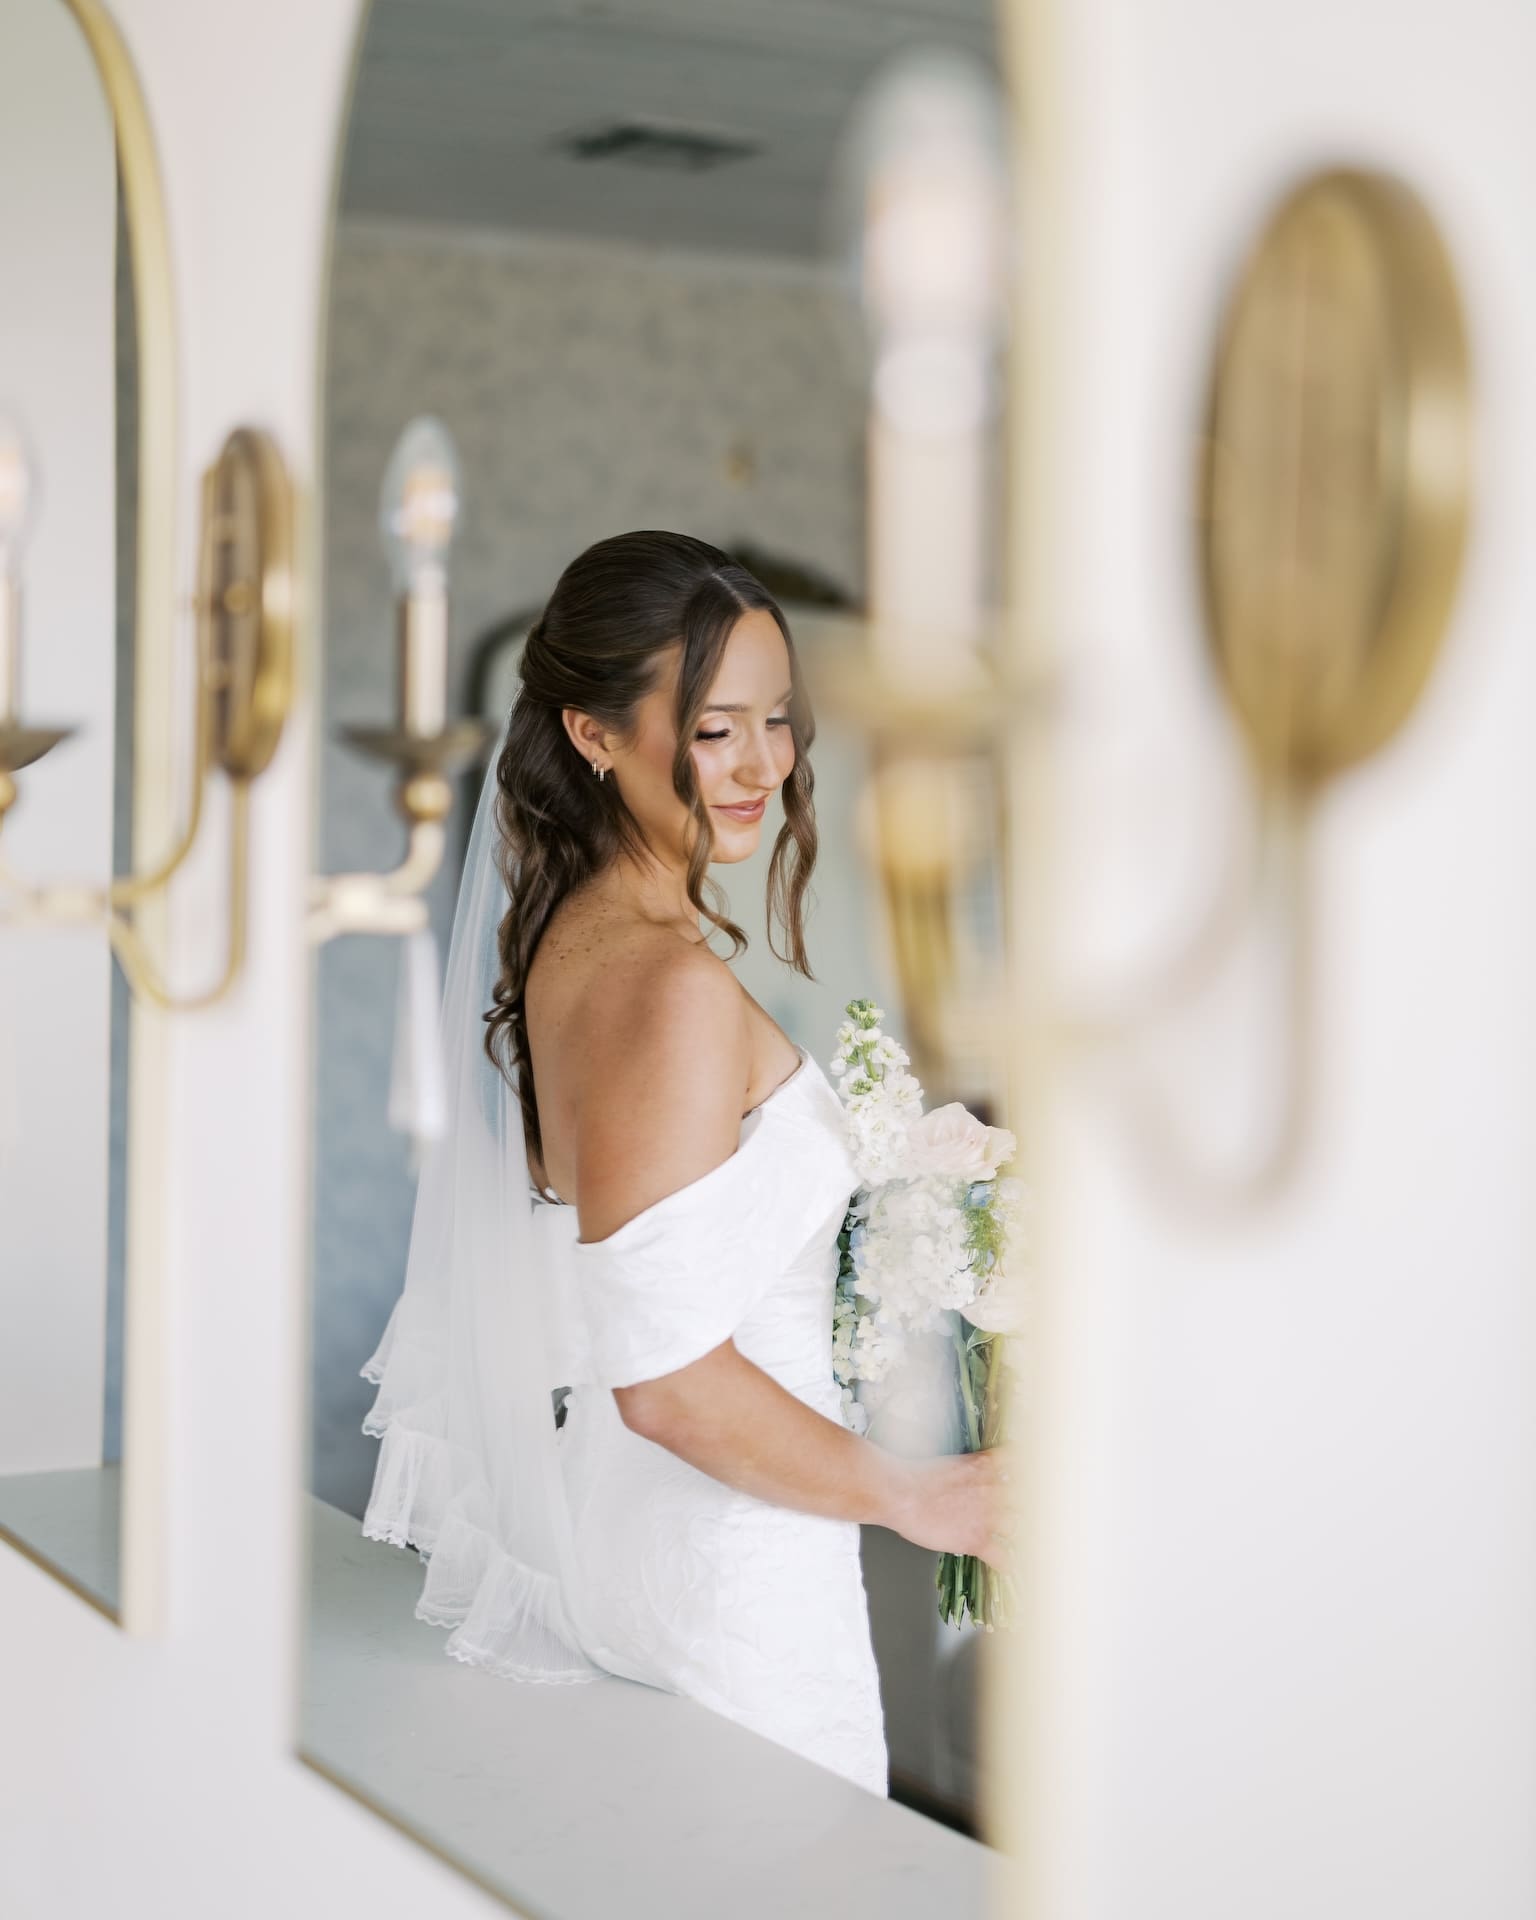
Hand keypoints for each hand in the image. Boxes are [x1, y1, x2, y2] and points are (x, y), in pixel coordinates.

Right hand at [889, 1446, 1014, 1568]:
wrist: (900, 1493)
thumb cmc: (916, 1476)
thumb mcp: (952, 1462)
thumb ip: (974, 1467)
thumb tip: (979, 1473)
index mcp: (985, 1467)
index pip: (1019, 1465)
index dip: (1021, 1474)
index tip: (1019, 1479)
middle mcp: (992, 1491)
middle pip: (1023, 1498)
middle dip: (1020, 1504)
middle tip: (1016, 1510)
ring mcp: (986, 1517)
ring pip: (1016, 1527)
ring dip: (1013, 1531)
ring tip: (1011, 1536)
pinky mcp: (976, 1540)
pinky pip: (1002, 1557)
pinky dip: (1005, 1563)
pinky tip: (1006, 1565)